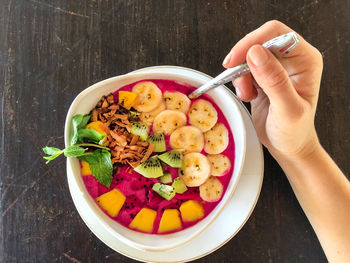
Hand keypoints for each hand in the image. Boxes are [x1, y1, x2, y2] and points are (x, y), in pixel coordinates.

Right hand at [223, 20, 322, 159]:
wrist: (287, 145)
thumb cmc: (294, 131)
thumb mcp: (287, 109)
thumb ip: (274, 81)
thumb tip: (255, 53)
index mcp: (306, 60)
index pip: (276, 35)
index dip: (253, 43)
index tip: (234, 61)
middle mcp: (292, 59)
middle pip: (259, 41)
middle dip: (243, 61)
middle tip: (237, 81)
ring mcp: (277, 67)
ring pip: (248, 56)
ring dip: (240, 75)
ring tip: (247, 95)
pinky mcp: (263, 76)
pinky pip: (244, 68)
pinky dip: (240, 82)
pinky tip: (248, 96)